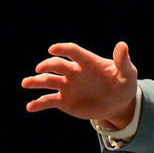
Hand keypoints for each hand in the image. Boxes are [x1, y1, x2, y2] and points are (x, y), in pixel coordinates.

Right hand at [21, 41, 137, 128]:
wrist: (117, 104)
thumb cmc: (123, 84)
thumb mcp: (127, 74)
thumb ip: (123, 61)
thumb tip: (122, 45)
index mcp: (87, 62)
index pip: (73, 52)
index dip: (63, 49)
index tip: (52, 49)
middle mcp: (74, 72)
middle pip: (57, 65)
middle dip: (47, 66)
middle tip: (40, 69)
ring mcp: (67, 86)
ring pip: (48, 82)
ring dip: (36, 82)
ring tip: (26, 83)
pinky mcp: (64, 101)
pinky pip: (48, 101)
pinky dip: (38, 104)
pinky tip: (30, 107)